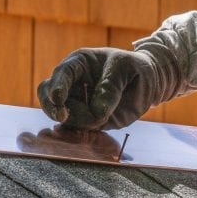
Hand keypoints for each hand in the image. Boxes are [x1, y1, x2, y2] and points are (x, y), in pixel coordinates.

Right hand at [38, 47, 172, 129]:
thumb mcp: (126, 69)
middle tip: (63, 116)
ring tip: (103, 118)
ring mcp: (77, 103)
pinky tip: (93, 130)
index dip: (57, 86)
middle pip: (48, 95)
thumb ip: (111, 87)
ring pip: (62, 116)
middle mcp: (72, 84)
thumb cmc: (135, 68)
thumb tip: (96, 111)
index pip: (61, 73)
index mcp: (79, 64)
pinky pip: (75, 129)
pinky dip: (79, 133)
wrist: (148, 83)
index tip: (58, 99)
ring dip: (78, 121)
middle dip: (52, 107)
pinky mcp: (85, 120)